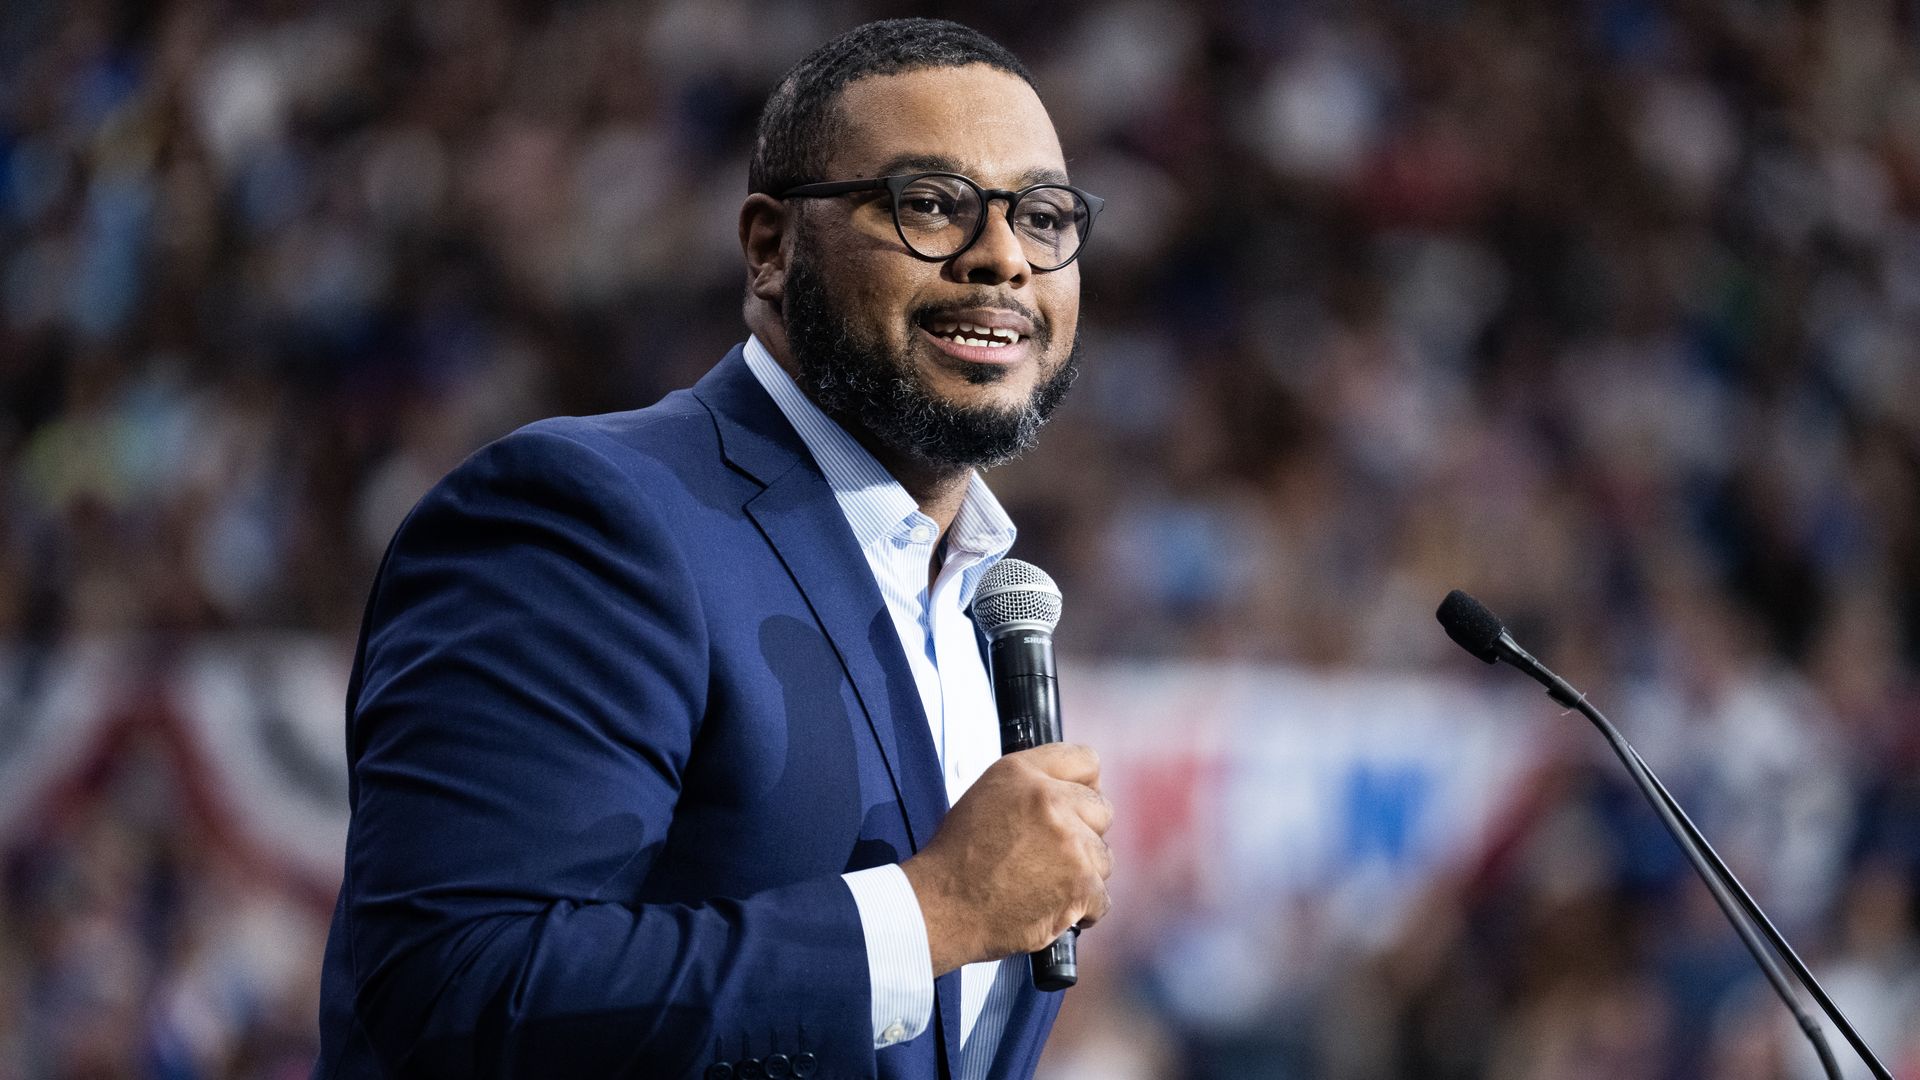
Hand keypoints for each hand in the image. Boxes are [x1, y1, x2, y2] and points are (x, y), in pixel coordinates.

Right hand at [900, 743, 1112, 976]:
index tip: (1078, 806)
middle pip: (1102, 810)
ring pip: (1104, 857)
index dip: (1085, 787)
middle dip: (1084, 834)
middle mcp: (1050, 799)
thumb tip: (1073, 791)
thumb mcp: (987, 795)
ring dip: (1082, 874)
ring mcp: (1069, 842)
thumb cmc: (957, 858)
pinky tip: (1053, 907)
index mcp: (1023, 772)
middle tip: (1053, 855)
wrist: (943, 906)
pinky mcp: (1080, 884)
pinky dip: (1082, 910)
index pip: (1087, 761)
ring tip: (1045, 884)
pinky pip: (1102, 898)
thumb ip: (1032, 785)